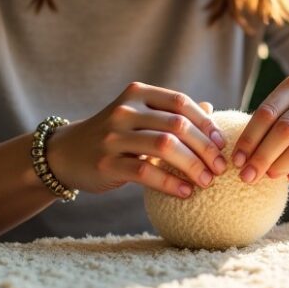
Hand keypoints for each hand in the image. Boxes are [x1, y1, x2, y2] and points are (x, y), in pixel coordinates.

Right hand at [46, 83, 226, 198]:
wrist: (67, 153)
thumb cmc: (114, 135)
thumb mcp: (140, 117)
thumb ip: (171, 114)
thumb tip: (210, 110)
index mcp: (137, 94)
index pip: (180, 102)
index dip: (205, 124)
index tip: (221, 145)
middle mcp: (125, 111)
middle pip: (177, 125)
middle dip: (205, 148)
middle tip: (221, 168)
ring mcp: (113, 136)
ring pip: (165, 147)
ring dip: (192, 166)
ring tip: (207, 182)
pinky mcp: (106, 163)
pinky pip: (145, 173)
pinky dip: (170, 184)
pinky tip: (186, 193)